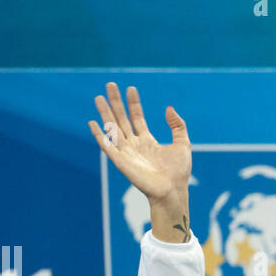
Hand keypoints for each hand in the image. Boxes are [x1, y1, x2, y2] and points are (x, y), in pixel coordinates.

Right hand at [89, 83, 190, 210]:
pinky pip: (107, 146)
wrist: (173, 191)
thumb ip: (177, 125)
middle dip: (116, 102)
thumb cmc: (179, 172)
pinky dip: (99, 134)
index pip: (137, 117)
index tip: (131, 88)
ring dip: (105, 113)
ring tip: (99, 97)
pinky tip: (93, 122)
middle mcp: (134, 145)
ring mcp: (126, 152)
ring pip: (112, 128)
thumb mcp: (183, 144)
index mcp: (147, 141)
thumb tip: (169, 108)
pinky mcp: (121, 161)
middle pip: (122, 119)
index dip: (133, 103)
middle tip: (110, 84)